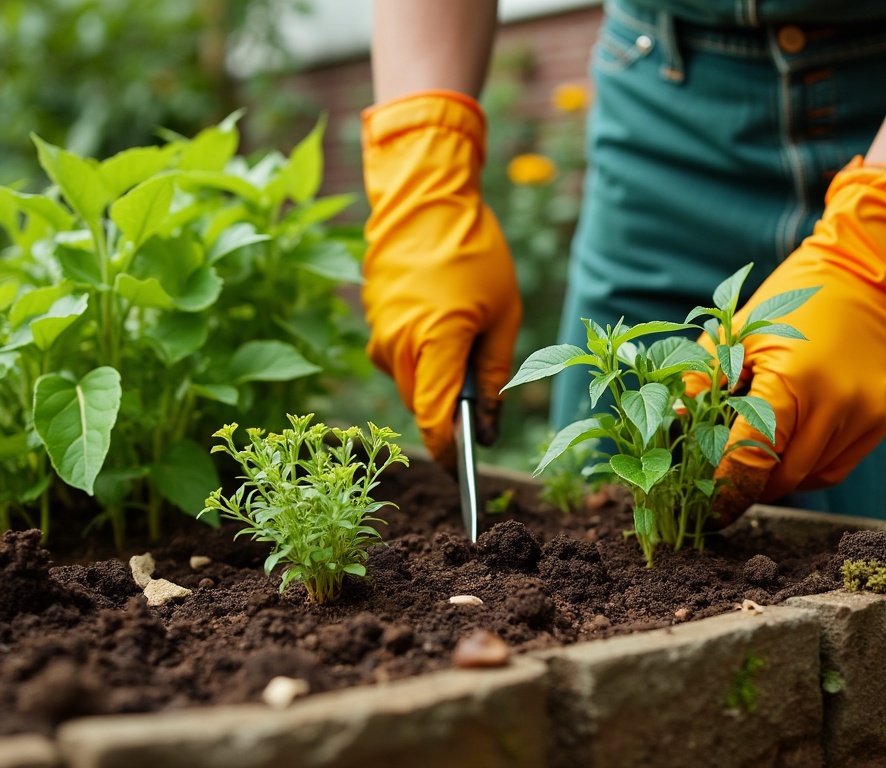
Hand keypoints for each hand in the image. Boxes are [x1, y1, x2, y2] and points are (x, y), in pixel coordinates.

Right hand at [361, 91, 520, 468]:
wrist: (425, 198)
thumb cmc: (474, 251)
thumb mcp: (503, 315)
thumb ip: (494, 374)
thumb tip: (486, 424)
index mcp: (433, 344)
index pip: (433, 421)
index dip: (448, 453)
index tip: (463, 471)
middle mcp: (397, 346)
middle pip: (420, 406)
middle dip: (448, 413)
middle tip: (481, 401)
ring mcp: (379, 334)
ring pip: (409, 384)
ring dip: (436, 383)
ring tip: (466, 349)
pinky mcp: (373, 322)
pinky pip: (398, 358)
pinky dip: (422, 358)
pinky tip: (445, 326)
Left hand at [686, 157, 885, 525]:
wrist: (861, 275)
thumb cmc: (787, 301)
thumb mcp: (734, 334)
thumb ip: (699, 382)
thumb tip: (672, 425)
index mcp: (791, 381)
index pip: (751, 457)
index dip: (724, 488)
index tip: (704, 509)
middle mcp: (834, 404)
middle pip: (781, 478)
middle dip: (747, 486)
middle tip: (721, 482)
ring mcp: (863, 415)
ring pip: (809, 479)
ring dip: (776, 478)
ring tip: (753, 455)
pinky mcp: (880, 420)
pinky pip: (835, 468)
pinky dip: (806, 469)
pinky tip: (787, 448)